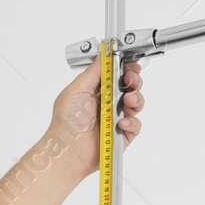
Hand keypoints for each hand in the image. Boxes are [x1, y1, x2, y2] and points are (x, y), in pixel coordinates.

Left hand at [48, 56, 145, 179]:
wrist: (69, 149)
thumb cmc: (67, 121)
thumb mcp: (77, 89)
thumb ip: (94, 72)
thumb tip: (104, 55)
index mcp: (96, 90)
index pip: (115, 74)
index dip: (124, 68)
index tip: (130, 64)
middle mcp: (107, 103)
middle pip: (129, 87)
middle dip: (133, 81)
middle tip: (131, 80)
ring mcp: (116, 119)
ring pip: (136, 104)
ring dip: (135, 100)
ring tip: (128, 102)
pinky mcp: (123, 135)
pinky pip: (136, 125)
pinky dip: (131, 122)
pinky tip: (121, 123)